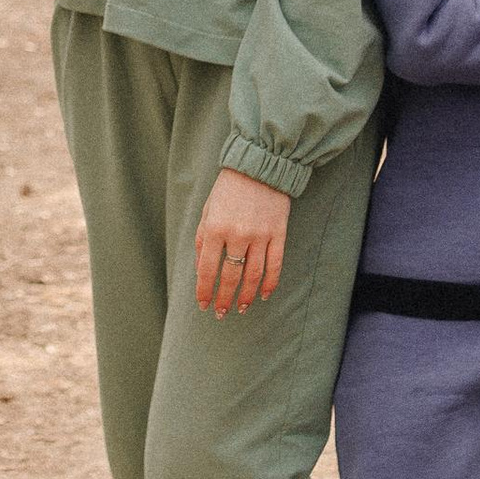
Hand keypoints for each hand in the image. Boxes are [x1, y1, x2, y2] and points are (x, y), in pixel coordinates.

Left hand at [195, 167, 288, 316]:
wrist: (261, 165)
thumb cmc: (229, 187)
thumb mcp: (208, 209)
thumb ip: (203, 237)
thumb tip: (201, 266)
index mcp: (215, 228)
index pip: (207, 269)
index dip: (204, 290)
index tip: (203, 304)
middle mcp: (237, 235)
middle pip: (230, 276)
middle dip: (224, 298)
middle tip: (221, 313)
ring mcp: (260, 236)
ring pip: (253, 275)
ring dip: (246, 296)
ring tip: (240, 308)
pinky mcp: (278, 234)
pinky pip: (275, 265)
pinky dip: (270, 284)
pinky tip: (263, 295)